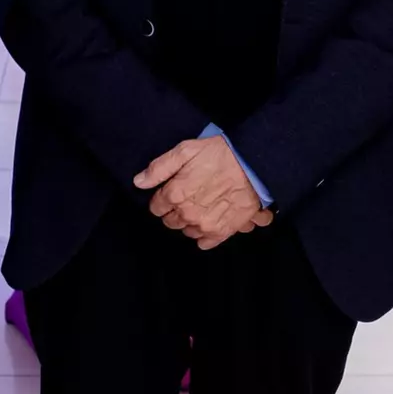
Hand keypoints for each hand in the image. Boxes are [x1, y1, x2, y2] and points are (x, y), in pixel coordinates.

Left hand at [135, 137, 270, 249]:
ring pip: (186, 231)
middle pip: (170, 221)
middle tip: (189, 195)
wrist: (253, 165)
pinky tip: (211, 219)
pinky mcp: (222, 232)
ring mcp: (204, 225)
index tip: (172, 190)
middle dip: (175, 210)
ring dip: (190, 221)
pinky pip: (204, 243)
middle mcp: (187, 214)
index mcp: (175, 194)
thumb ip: (159, 168)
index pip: (156, 207)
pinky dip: (204, 235)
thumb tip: (139, 181)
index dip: (162, 198)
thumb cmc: (220, 154)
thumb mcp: (186, 150)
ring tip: (202, 204)